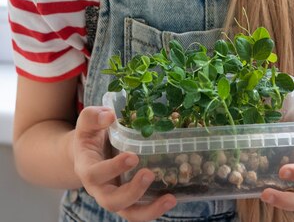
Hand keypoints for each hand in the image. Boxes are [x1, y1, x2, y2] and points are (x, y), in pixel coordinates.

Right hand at [73, 106, 176, 220]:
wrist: (89, 151)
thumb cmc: (90, 134)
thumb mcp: (87, 122)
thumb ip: (93, 117)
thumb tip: (109, 116)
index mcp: (87, 169)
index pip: (96, 174)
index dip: (113, 169)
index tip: (133, 157)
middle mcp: (100, 188)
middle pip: (112, 201)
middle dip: (132, 191)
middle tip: (149, 174)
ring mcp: (115, 196)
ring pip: (129, 212)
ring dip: (150, 210)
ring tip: (170, 199)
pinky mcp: (129, 198)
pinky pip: (141, 209)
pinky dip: (156, 208)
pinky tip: (172, 197)